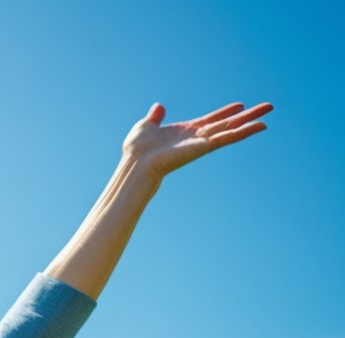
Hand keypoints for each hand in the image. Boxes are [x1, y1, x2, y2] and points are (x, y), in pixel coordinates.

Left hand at [123, 101, 272, 182]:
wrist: (136, 163)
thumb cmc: (137, 149)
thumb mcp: (146, 126)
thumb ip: (155, 117)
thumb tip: (158, 106)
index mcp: (185, 131)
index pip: (210, 119)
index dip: (225, 112)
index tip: (239, 105)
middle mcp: (197, 137)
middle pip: (227, 123)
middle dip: (246, 115)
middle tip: (267, 107)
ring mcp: (202, 142)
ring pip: (232, 129)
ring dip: (251, 120)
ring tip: (269, 111)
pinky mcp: (204, 147)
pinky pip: (228, 137)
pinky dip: (244, 131)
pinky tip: (260, 126)